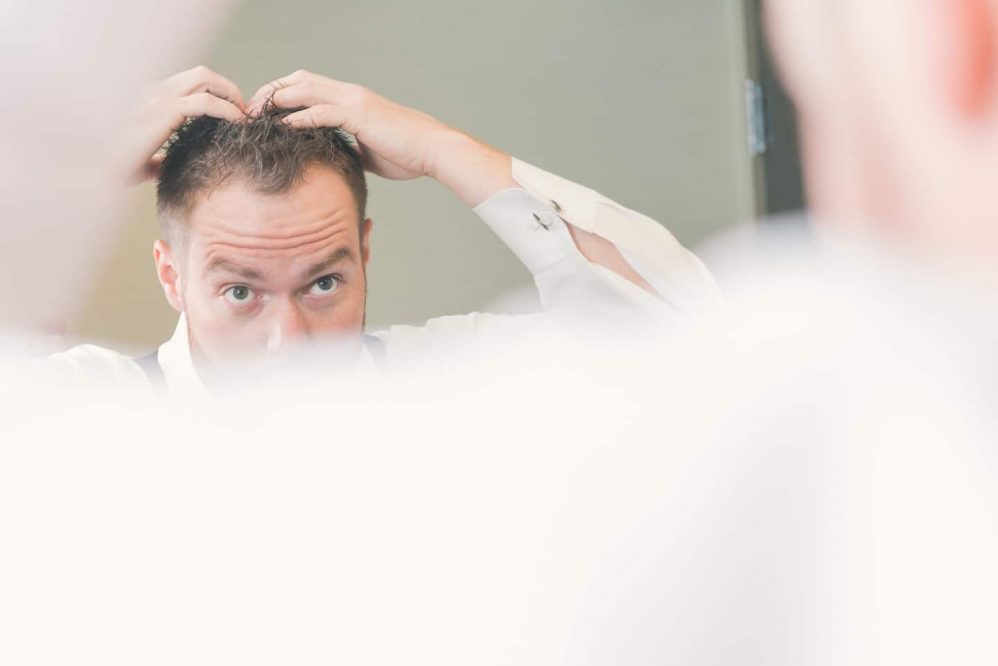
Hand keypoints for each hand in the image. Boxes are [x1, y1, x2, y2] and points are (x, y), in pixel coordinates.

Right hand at [121, 65, 245, 183]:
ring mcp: (157, 99)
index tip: (235, 115)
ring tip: (244, 118)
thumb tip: (164, 166)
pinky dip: (227, 110)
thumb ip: (157, 158)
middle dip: (229, 89)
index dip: (218, 93)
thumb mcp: (143, 161)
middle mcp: (154, 92)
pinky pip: (205, 102)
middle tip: (244, 114)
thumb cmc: (118, 168)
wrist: (98, 172)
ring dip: (231, 96)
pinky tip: (238, 124)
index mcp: (151, 99)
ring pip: (206, 79)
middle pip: (202, 74)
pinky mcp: (163, 113)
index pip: (192, 82)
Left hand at [247, 70, 516, 205]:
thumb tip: (336, 159)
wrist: (432, 150)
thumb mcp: (370, 151)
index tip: (263, 111)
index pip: (308, 85)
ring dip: (277, 101)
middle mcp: (349, 94)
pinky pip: (321, 112)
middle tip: (250, 109)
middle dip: (271, 91)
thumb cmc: (407, 154)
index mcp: (351, 100)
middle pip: (299, 80)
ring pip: (305, 89)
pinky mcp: (358, 115)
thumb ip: (350, 148)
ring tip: (256, 115)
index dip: (283, 94)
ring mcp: (353, 102)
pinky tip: (281, 127)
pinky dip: (299, 117)